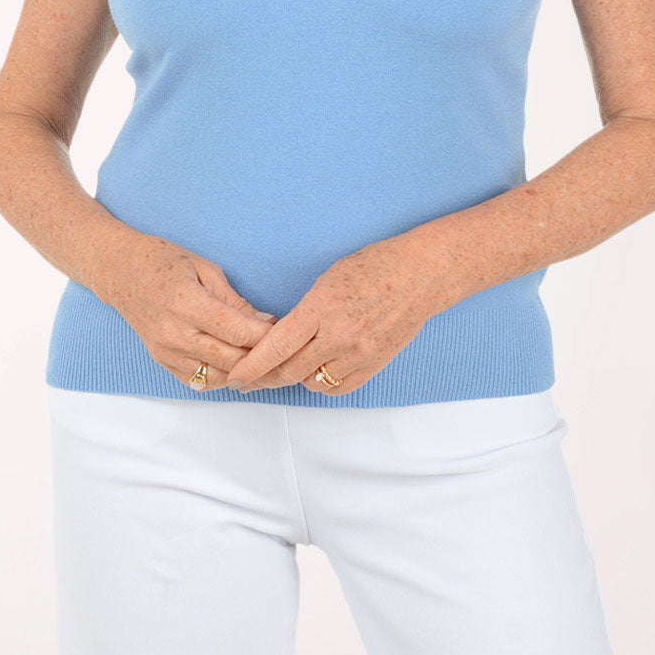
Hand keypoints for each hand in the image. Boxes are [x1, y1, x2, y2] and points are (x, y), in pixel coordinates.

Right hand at [100, 231, 276, 389]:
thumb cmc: (162, 261)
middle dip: (260, 356)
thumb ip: (233, 300)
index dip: (266, 335)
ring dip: (242, 372)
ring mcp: (165, 350)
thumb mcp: (204, 268)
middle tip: (279, 348)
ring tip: (260, 359)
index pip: (237, 331)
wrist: (119, 271)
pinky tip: (233, 364)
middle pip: (231, 360)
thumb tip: (263, 322)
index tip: (282, 329)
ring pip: (216, 377)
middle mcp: (174, 332)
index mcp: (186, 303)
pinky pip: (197, 381)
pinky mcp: (161, 360)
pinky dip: (220, 377)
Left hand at [223, 240, 438, 395]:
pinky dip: (323, 382)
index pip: (276, 346)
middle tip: (250, 378)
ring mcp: (359, 353)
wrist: (420, 274)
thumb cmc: (373, 267)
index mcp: (321, 307)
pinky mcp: (375, 364)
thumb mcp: (327, 281)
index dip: (250, 366)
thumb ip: (303, 314)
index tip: (234, 377)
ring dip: (296, 377)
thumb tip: (279, 340)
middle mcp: (339, 335)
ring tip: (291, 365)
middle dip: (265, 377)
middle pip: (289, 371)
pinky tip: (318, 369)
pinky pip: (338, 386)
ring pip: (312, 383)